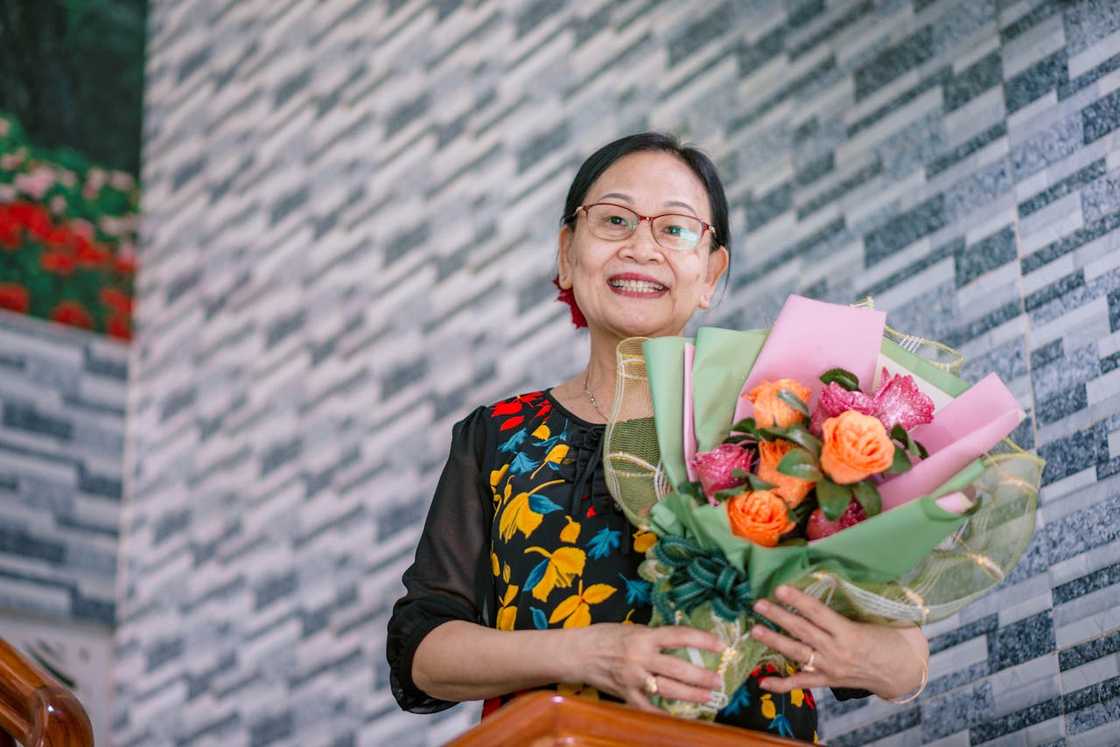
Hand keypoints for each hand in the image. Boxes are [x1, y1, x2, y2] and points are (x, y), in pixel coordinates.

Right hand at [571, 623, 725, 711]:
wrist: (578, 653)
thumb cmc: (605, 636)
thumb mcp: (631, 629)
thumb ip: (654, 637)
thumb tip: (681, 641)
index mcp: (644, 636)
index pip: (679, 636)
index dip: (702, 640)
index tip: (721, 645)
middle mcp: (641, 657)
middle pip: (678, 668)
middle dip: (701, 676)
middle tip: (719, 680)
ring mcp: (634, 679)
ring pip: (668, 689)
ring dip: (691, 695)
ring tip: (708, 697)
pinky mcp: (626, 695)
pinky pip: (648, 709)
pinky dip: (664, 715)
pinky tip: (680, 719)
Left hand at [747, 585, 926, 698]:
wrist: (902, 672)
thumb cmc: (890, 639)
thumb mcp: (876, 619)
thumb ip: (854, 605)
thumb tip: (834, 579)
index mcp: (850, 632)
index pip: (818, 613)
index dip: (798, 600)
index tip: (780, 589)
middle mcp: (836, 650)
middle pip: (802, 631)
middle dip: (779, 617)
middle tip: (758, 604)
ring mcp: (830, 668)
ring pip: (797, 654)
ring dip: (774, 642)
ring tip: (755, 631)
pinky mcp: (827, 681)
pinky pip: (801, 683)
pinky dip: (782, 684)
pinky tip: (762, 682)